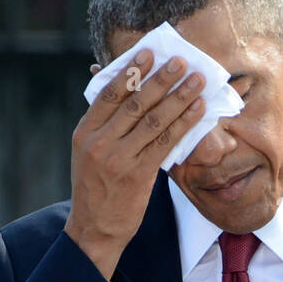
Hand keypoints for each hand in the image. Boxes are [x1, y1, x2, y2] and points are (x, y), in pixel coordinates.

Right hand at [65, 50, 204, 280]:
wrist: (94, 228)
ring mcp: (119, 159)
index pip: (109, 94)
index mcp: (84, 132)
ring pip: (154, 121)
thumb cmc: (95, 186)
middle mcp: (99, 143)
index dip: (131, 71)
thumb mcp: (87, 152)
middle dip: (161, 80)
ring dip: (179, 98)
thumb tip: (126, 88)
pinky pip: (166, 143)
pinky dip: (184, 123)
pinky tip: (197, 109)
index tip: (149, 53)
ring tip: (197, 81)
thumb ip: (104, 124)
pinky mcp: (139, 175)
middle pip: (135, 103)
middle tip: (182, 62)